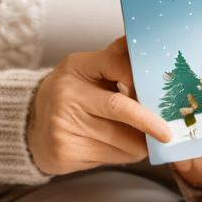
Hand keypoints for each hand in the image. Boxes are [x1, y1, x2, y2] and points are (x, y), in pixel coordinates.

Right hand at [27, 36, 171, 174]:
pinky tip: (123, 148)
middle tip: (167, 133)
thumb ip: (116, 59)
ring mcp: (64, 125)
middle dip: (148, 122)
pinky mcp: (66, 152)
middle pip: (119, 108)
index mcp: (76, 66)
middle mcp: (67, 94)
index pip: (115, 65)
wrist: (33, 125)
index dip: (140, 79)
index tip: (160, 92)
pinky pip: (109, 157)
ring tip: (147, 140)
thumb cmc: (71, 93)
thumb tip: (143, 44)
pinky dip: (124, 155)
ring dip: (139, 143)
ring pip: (118, 139)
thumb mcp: (88, 68)